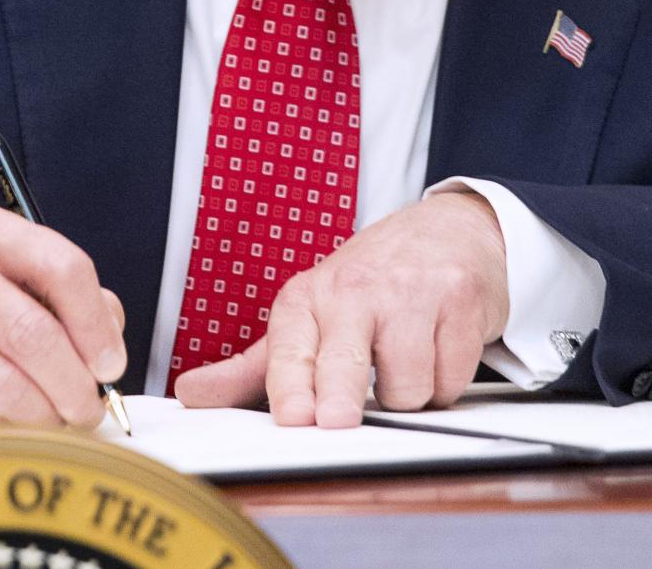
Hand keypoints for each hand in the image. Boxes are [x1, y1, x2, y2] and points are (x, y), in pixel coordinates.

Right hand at [0, 209, 127, 432]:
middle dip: (75, 378)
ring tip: (64, 417)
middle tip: (90, 404)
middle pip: (36, 327)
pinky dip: (19, 416)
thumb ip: (72, 304)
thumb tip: (110, 344)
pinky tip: (30, 420)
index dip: (95, 324)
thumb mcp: (21, 284)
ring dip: (49, 406)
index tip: (110, 363)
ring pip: (10, 369)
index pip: (64, 267)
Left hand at [174, 191, 509, 428]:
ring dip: (407, 394)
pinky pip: (451, 379)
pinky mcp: (461, 302)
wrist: (447, 230)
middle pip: (345, 363)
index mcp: (308, 298)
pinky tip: (436, 350)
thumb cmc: (371, 282)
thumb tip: (191, 395)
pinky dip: (445, 381)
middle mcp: (356, 290)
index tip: (293, 417)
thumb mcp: (307, 316)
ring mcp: (412, 294)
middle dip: (340, 398)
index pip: (291, 350)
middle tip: (336, 421)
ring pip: (406, 388)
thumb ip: (251, 367)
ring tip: (402, 362)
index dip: (291, 387)